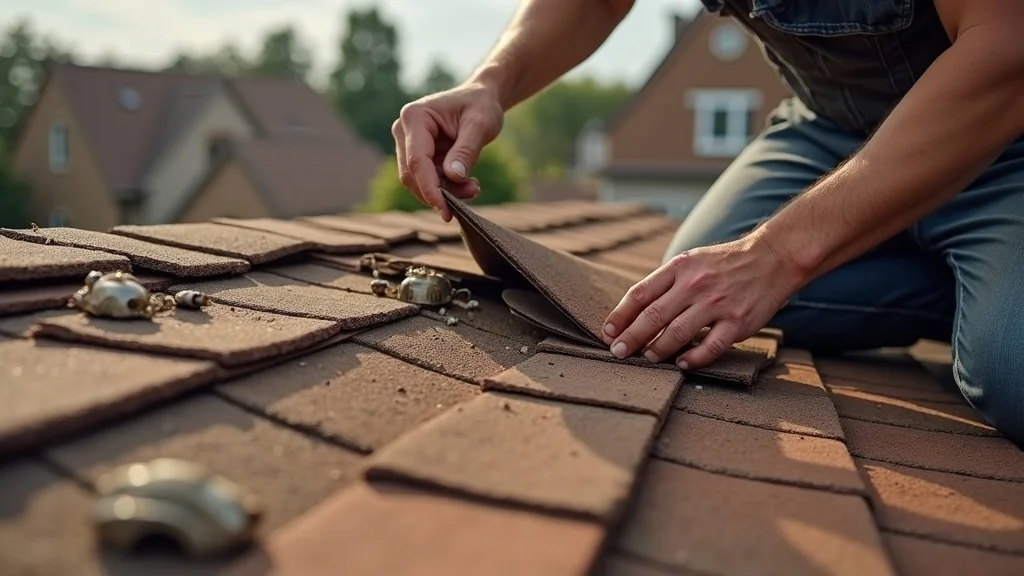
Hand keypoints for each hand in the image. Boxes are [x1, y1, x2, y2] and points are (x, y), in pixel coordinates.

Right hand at [391, 82, 503, 220]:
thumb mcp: (480, 124)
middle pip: (412, 174)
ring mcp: (408, 144)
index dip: (429, 188)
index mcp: (415, 117)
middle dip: (438, 192)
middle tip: (471, 194)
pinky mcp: (418, 155)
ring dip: (445, 192)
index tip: (445, 210)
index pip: (417, 160)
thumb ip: (466, 150)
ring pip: (418, 181)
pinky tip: (468, 184)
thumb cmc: (481, 105)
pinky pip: (428, 179)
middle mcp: (404, 130)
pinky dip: (446, 187)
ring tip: (474, 187)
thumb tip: (453, 177)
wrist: (481, 99)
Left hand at [601, 233, 802, 368]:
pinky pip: (711, 346)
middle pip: (653, 316)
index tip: (608, 333)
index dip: (620, 315)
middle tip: (617, 353)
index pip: (640, 293)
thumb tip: (634, 312)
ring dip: (657, 349)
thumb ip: (666, 283)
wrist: (773, 257)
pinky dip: (693, 358)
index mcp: (680, 267)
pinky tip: (681, 364)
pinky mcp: (738, 322)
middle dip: (631, 337)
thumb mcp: (691, 261)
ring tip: (647, 358)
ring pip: (677, 333)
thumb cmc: (724, 263)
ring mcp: (717, 304)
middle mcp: (696, 284)